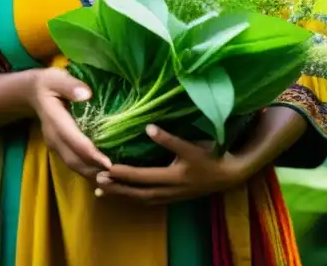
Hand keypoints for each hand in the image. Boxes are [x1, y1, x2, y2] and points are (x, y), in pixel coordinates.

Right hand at [28, 68, 111, 178]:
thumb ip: (70, 85)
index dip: (90, 153)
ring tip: (114, 178)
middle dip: (94, 169)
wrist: (32, 93)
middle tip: (117, 175)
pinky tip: (104, 173)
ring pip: (74, 165)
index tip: (108, 163)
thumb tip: (86, 94)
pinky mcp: (60, 148)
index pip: (73, 140)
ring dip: (92, 173)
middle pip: (74, 159)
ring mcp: (55, 145)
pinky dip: (89, 170)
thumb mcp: (57, 78)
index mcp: (54, 120)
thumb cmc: (49, 83)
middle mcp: (54, 137)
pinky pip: (74, 163)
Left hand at [95, 125, 252, 204]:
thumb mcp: (192, 147)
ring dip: (122, 195)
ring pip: (141, 198)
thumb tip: (148, 127)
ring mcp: (171, 196)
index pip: (142, 177)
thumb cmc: (211, 157)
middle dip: (117, 188)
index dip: (123, 174)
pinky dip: (134, 197)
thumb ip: (169, 139)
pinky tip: (124, 195)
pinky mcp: (173, 196)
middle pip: (137, 192)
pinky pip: (149, 200)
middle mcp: (169, 190)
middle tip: (97, 181)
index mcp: (172, 177)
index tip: (106, 168)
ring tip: (102, 191)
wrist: (229, 175)